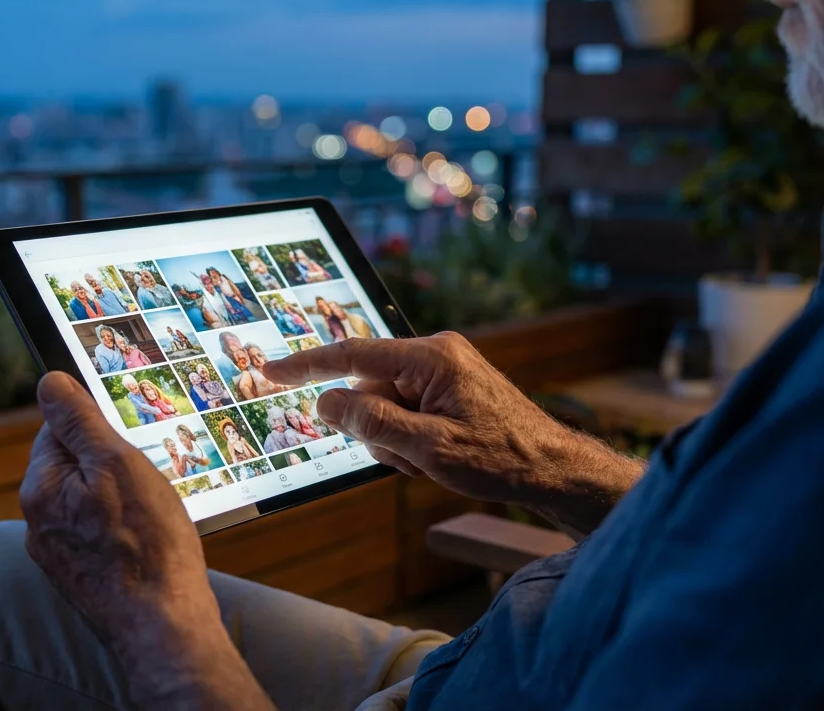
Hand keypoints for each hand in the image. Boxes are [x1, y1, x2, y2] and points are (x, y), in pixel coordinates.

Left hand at [21, 372, 272, 706]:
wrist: (163, 627)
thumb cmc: (147, 545)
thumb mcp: (117, 464)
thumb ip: (79, 421)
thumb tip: (49, 381)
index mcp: (41, 488)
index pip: (59, 430)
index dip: (99, 428)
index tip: (130, 439)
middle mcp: (38, 523)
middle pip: (75, 467)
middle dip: (112, 465)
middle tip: (149, 479)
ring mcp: (59, 555)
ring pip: (90, 503)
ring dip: (120, 499)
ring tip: (154, 514)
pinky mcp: (82, 578)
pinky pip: (100, 536)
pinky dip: (124, 531)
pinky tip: (150, 542)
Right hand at [262, 334, 643, 536]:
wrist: (554, 469)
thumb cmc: (500, 458)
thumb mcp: (427, 448)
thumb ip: (371, 422)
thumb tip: (327, 401)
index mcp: (430, 357)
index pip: (351, 355)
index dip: (305, 366)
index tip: (268, 370)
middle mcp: (435, 354)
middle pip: (369, 389)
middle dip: (377, 431)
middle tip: (412, 459)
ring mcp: (443, 372)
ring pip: (385, 408)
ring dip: (396, 443)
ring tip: (433, 462)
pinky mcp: (448, 390)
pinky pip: (406, 413)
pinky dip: (411, 442)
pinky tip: (440, 458)